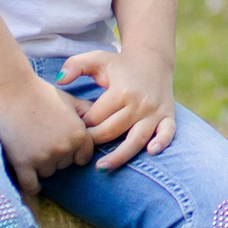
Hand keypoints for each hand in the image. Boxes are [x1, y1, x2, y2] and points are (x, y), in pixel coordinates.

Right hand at [0, 73, 97, 196]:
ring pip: (48, 173)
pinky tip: (28, 176)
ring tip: (30, 146)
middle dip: (56, 156)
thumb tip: (102, 121)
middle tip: (41, 140)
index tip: (62, 145)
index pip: (83, 158)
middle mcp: (64, 148)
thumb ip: (87, 113)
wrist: (11, 90)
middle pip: (64, 165)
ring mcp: (44, 157)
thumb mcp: (70, 100)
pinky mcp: (23, 163)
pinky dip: (31, 185)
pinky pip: (31, 185)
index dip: (74, 152)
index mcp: (79, 134)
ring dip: (41, 165)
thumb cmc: (40, 93)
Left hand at [60, 47, 178, 168]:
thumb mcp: (97, 59)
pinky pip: (167, 133)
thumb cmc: (120, 63)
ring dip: (119, 156)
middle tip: (82, 147)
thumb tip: (59, 80)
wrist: (153, 59)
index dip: (83, 124)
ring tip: (101, 168)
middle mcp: (139, 103)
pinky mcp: (168, 116)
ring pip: (136, 139)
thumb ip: (75, 65)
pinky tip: (151, 153)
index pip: (96, 117)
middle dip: (94, 141)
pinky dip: (162, 143)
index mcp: (121, 90)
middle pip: (112, 131)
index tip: (77, 127)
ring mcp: (155, 111)